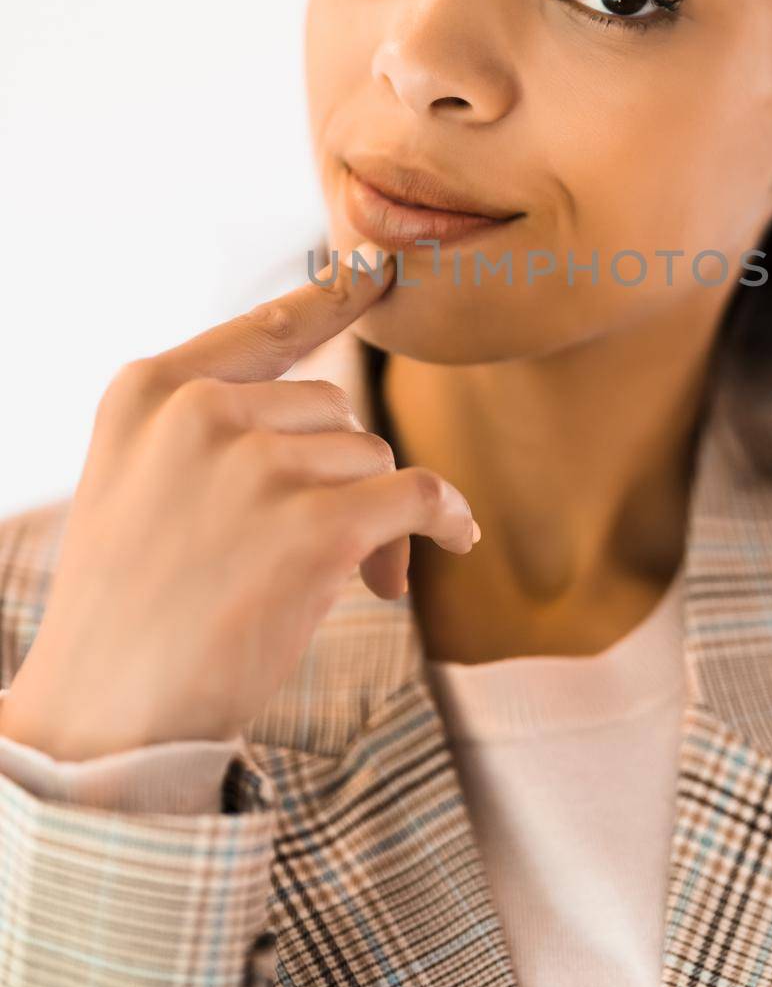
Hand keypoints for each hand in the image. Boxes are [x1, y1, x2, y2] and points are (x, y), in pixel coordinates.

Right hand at [1, 250, 478, 759]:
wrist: (105, 719)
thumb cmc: (130, 612)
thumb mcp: (140, 487)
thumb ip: (211, 433)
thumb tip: (334, 424)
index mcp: (151, 392)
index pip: (262, 328)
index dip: (327, 299)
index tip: (378, 266)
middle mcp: (201, 412)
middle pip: (331, 410)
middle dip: (342, 476)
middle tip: (324, 550)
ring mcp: (255, 465)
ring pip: (370, 459)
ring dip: (372, 519)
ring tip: (338, 582)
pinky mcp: (312, 526)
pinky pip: (417, 495)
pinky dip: (443, 517)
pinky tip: (450, 537)